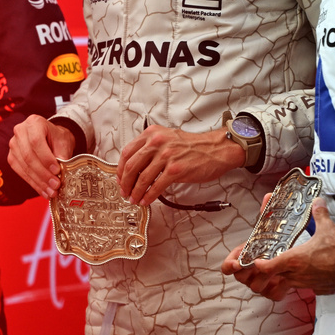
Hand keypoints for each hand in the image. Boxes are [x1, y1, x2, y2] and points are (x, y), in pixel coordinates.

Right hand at [7, 115, 74, 198]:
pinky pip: (21, 172)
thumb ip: (62, 155)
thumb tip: (61, 173)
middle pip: (29, 156)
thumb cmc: (57, 138)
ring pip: (24, 166)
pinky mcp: (12, 157)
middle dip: (43, 174)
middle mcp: (20, 131)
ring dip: (39, 182)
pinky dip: (33, 183)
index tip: (57, 171)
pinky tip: (43, 191)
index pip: (36, 142)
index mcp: (34, 122)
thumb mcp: (63, 141)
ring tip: (51, 192)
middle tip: (55, 185)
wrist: (50, 137)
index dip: (46, 158)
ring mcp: (13, 144)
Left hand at [117, 124, 242, 204]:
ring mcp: (166, 156)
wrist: (215, 149)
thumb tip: (134, 166)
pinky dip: (148, 196)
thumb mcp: (167, 138)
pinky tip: (146, 201)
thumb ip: (151, 147)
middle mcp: (156, 142)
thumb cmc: (192, 146)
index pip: (127, 152)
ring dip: (135, 192)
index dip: (120, 169)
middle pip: (131, 166)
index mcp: (152, 133)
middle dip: (124, 183)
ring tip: (134, 199)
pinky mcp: (175, 170)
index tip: (120, 179)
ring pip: (142, 178)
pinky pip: (156, 186)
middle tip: (124, 192)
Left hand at [222, 199, 334, 299]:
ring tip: (280, 275)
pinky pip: (305, 288)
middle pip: (274, 281)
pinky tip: (305, 276)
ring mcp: (310, 284)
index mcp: (296, 259)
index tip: (255, 262)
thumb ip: (318, 214)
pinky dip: (301, 283)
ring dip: (282, 281)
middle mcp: (299, 275)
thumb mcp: (327, 227)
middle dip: (266, 277)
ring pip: (288, 286)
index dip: (260, 266)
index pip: (269, 267)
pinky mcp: (321, 290)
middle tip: (262, 270)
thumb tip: (317, 201)